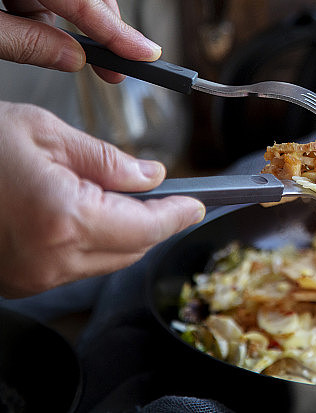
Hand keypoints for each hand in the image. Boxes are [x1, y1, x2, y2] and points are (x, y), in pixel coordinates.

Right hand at [0, 102, 205, 297]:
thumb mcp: (45, 133)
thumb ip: (108, 160)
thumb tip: (151, 176)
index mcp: (65, 219)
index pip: (148, 227)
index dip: (180, 215)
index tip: (199, 204)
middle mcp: (51, 259)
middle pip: (133, 250)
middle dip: (157, 223)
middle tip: (170, 197)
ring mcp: (31, 278)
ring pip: (107, 262)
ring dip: (127, 234)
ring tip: (126, 198)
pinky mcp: (17, 281)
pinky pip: (75, 267)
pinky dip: (94, 243)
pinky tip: (90, 215)